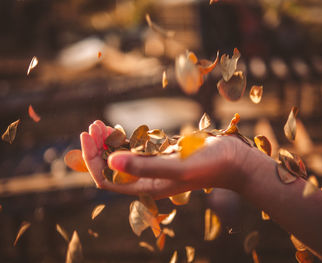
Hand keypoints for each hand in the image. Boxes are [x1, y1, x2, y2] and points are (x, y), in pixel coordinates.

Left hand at [80, 120, 251, 198]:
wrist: (234, 160)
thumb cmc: (210, 165)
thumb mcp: (177, 167)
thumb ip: (145, 167)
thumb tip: (111, 163)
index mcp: (146, 187)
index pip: (108, 179)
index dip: (93, 159)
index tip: (88, 136)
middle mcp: (147, 179)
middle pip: (112, 167)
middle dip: (98, 147)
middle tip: (92, 126)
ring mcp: (154, 166)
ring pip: (122, 156)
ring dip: (108, 141)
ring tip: (98, 124)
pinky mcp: (162, 154)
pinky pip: (136, 148)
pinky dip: (124, 138)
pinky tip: (117, 128)